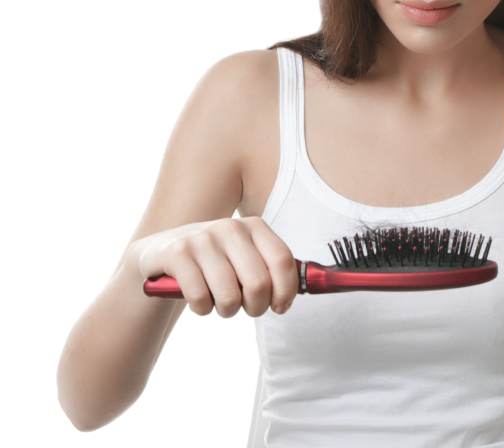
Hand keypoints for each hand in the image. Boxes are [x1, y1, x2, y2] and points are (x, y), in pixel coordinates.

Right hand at [129, 216, 298, 317]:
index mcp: (254, 226)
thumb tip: (310, 287)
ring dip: (226, 310)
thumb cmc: (214, 263)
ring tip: (219, 302)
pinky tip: (198, 299)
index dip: (286, 291)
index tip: (280, 307)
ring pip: (229, 296)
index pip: (283, 261)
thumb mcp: (244, 256)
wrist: (159, 255)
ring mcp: (202, 238)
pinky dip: (202, 308)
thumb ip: (272, 268)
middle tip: (246, 309)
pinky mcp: (177, 253)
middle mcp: (230, 227)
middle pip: (259, 283)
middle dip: (256, 307)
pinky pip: (200, 298)